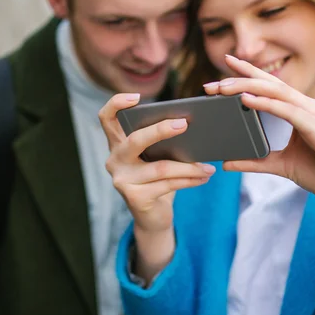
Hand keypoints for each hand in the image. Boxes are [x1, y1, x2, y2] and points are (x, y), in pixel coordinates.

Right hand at [99, 93, 215, 278]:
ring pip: (161, 167)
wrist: (152, 217)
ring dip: (189, 166)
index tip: (136, 97)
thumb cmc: (157, 179)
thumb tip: (188, 125)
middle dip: (161, 130)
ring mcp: (122, 180)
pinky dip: (190, 180)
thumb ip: (161, 142)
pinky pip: (169, 184)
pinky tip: (204, 177)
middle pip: (135, 140)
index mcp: (117, 144)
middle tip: (184, 124)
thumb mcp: (155, 157)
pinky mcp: (135, 197)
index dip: (116, 104)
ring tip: (208, 165)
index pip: (106, 118)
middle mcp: (115, 160)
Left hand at [204, 55, 314, 246]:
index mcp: (301, 112)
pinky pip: (288, 111)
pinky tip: (246, 101)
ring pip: (277, 92)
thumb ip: (257, 162)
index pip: (270, 87)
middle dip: (239, 79)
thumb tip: (227, 163)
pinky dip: (266, 104)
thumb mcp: (284, 167)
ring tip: (222, 88)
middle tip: (211, 84)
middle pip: (269, 84)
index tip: (223, 69)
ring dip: (247, 87)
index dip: (247, 75)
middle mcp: (308, 107)